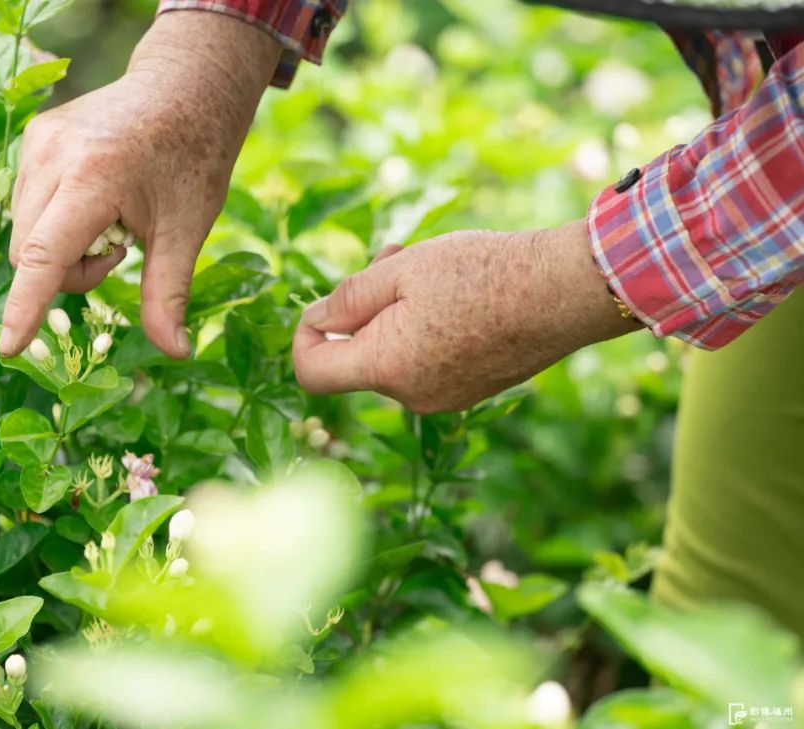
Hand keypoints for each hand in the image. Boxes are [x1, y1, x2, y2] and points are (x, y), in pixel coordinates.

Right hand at [0, 12, 280, 357]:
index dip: (26, 308)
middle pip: (30, 253)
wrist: (185, 87)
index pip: (44, 256)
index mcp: (94, 177)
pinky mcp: (33, 137)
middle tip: (121, 252)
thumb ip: (169, 293)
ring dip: (63, 248)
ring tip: (112, 222)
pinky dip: (56, 221)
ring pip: (25, 233)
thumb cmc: (193, 158)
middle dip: (71, 272)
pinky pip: (27, 204)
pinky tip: (95, 201)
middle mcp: (53, 155)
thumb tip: (175, 352)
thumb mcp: (189, 230)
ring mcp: (37, 142)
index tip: (11, 349)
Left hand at [292, 220, 642, 411]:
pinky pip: (426, 361)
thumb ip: (349, 298)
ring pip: (393, 355)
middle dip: (362, 306)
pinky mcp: (470, 389)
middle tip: (390, 255)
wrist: (565, 292)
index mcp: (386, 367)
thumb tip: (315, 318)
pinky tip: (454, 293)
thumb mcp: (403, 270)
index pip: (312, 372)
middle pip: (357, 356)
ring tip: (427, 265)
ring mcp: (444, 398)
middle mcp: (411, 396)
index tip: (321, 304)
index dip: (303, 335)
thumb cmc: (483, 273)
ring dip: (395, 311)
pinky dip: (423, 329)